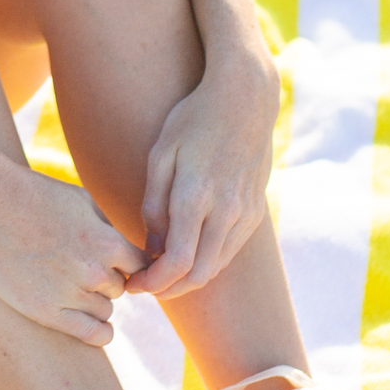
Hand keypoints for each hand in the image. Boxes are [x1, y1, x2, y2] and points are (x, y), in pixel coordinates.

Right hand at [0, 157, 142, 345]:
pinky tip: (100, 331)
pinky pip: (91, 333)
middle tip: (78, 268)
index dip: (128, 264)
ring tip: (71, 287)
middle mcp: (94, 270)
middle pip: (119, 288)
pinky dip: (101, 334)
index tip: (115, 262)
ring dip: (95, 301)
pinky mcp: (46, 311)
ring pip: (105, 310)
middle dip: (105, 280)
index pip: (141, 267)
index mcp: (107, 241)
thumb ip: (106, 229)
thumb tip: (124, 252)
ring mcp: (70, 293)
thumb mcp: (81, 200)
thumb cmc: (31, 193)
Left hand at [125, 49, 278, 300]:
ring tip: (160, 273)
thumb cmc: (194, 120)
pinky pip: (230, 249)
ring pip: (216, 266)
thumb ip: (155, 203)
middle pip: (198, 274)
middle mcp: (226, 210)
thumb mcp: (162, 154)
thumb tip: (152, 247)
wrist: (246, 99)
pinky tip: (187, 253)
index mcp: (196, 195)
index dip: (153, 282)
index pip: (177, 262)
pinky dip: (207, 261)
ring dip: (188, 279)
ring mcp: (246, 211)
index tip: (132, 284)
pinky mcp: (256, 210)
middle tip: (143, 286)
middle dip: (168, 289)